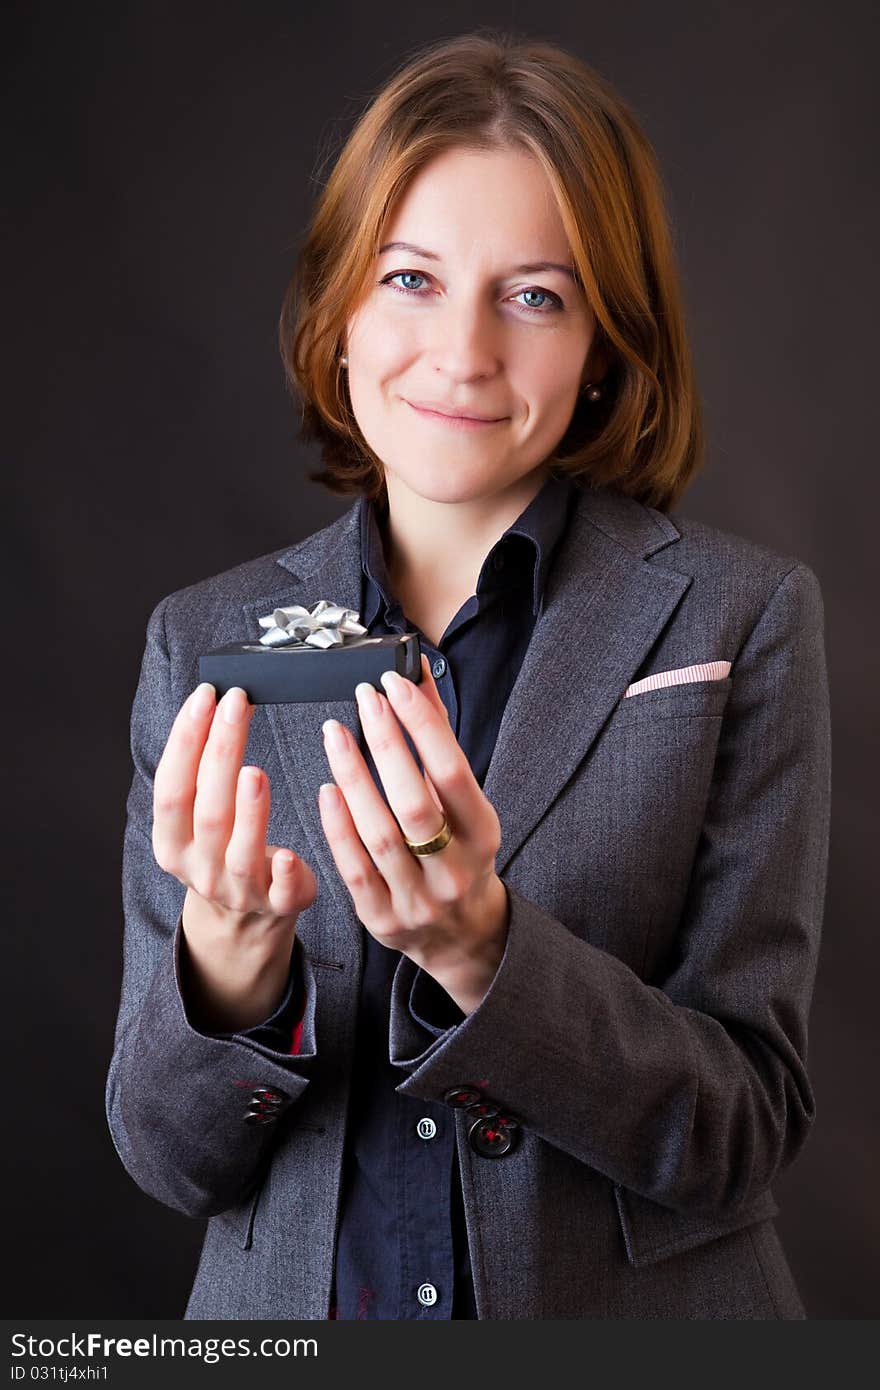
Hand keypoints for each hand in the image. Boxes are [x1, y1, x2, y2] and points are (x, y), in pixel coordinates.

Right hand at [152, 683, 317, 1028]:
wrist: (246, 915)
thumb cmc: (226, 845)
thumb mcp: (199, 814)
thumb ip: (201, 771)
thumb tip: (213, 699)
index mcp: (172, 843)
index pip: (171, 787)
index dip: (185, 741)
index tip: (205, 697)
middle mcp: (199, 868)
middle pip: (206, 811)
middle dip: (219, 753)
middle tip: (237, 705)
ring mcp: (239, 891)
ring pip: (241, 852)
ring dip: (248, 811)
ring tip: (256, 769)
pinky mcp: (280, 905)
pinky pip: (282, 894)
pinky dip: (287, 874)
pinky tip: (292, 853)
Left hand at [318, 655, 508, 1014]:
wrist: (462, 935)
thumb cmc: (460, 853)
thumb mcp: (465, 803)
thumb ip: (439, 742)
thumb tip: (416, 675)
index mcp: (482, 833)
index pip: (452, 772)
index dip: (422, 725)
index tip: (394, 685)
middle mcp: (454, 868)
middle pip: (415, 803)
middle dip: (387, 745)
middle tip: (362, 698)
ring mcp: (418, 897)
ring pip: (380, 835)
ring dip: (353, 777)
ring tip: (334, 733)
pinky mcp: (384, 918)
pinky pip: (356, 870)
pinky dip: (339, 827)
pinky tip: (326, 789)